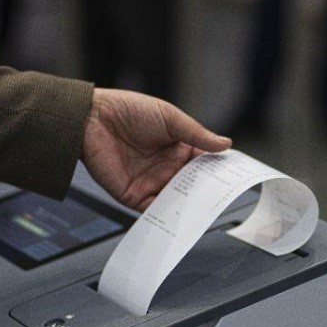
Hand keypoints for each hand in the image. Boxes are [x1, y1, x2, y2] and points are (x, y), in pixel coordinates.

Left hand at [82, 89, 230, 209]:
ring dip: (188, 205)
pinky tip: (179, 216)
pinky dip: (166, 215)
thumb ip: (197, 135)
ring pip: (175, 200)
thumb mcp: (170, 118)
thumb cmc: (128, 110)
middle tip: (222, 198)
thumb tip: (225, 144)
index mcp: (177, 148)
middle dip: (206, 192)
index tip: (234, 179)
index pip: (202, 164)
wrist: (92, 119)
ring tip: (204, 210)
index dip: (217, 172)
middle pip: (191, 186)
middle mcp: (165, 167)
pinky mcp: (133, 195)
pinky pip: (153, 210)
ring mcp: (150, 182)